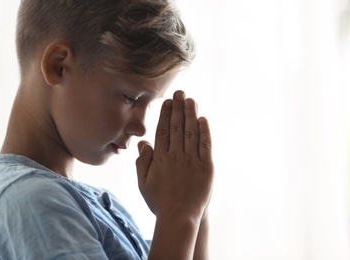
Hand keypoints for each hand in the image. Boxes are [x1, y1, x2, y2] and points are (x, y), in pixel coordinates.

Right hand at [136, 90, 213, 220]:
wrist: (179, 217)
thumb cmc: (159, 201)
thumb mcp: (143, 182)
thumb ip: (142, 162)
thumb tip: (143, 143)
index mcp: (160, 158)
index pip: (163, 131)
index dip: (166, 114)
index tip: (168, 102)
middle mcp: (176, 156)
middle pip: (177, 127)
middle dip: (178, 108)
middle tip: (180, 93)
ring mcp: (192, 161)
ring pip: (191, 132)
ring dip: (191, 114)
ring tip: (191, 100)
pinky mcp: (206, 168)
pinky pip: (206, 146)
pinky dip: (205, 132)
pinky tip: (203, 119)